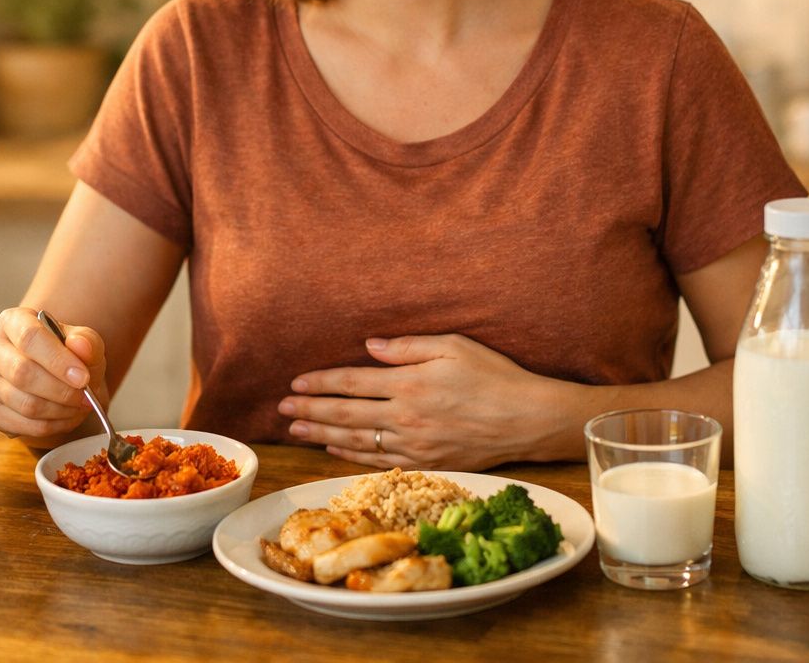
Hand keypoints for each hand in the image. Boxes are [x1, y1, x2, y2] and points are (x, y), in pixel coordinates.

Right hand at [0, 307, 109, 442]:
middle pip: (22, 373)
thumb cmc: (67, 354)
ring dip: (60, 410)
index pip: (30, 338)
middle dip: (61, 390)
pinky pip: (23, 425)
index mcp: (12, 322)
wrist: (53, 376)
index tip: (83, 378)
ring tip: (80, 406)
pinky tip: (67, 417)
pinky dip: (52, 426)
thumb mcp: (84, 341)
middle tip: (86, 397)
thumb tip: (81, 346)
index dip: (58, 360)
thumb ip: (87, 341)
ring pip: (24, 403)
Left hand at [278, 334, 562, 470]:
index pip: (352, 383)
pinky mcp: (426, 463)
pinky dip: (351, 456)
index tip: (295, 384)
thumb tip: (369, 346)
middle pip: (345, 415)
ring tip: (296, 431)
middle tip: (282, 411)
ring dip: (322, 435)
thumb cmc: (493, 376)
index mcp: (410, 383)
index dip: (321, 384)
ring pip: (356, 441)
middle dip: (309, 411)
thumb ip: (408, 346)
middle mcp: (406, 417)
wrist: (527, 419)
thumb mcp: (453, 346)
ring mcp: (415, 445)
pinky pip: (379, 461)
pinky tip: (334, 449)